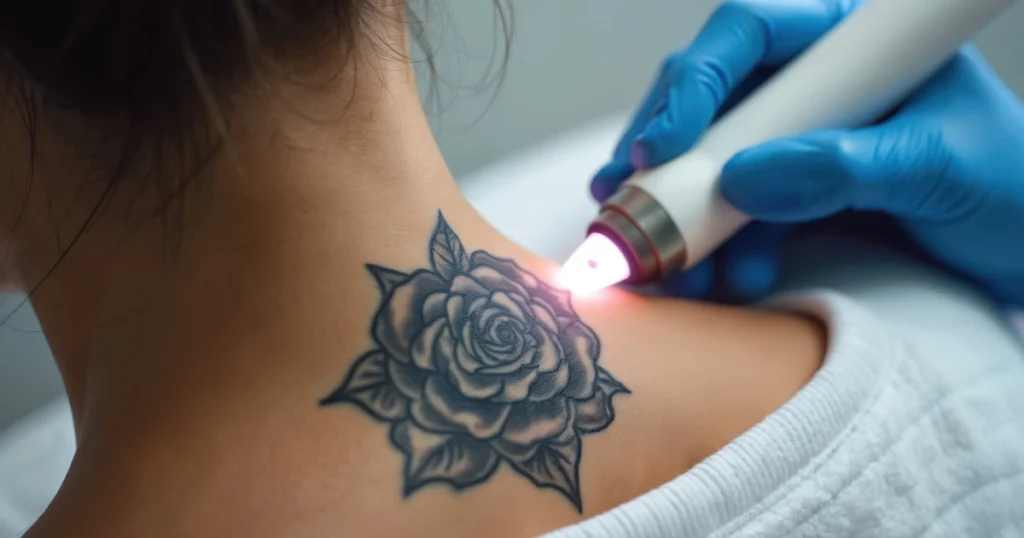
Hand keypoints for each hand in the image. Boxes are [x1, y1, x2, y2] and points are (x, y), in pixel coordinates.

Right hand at [592, 0, 1023, 305]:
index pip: (751, 33)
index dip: (696, 79)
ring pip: (706, 161)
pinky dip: (708, 248)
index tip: (664, 142)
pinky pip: (729, 214)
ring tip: (668, 268)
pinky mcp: (788, 195)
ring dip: (676, 215)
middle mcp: (810, 83)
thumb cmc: (1010, 187)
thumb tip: (743, 177)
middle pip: (708, 97)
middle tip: (625, 203)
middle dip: (661, 154)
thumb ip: (846, 167)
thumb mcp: (940, 167)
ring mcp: (793, 140)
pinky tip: (705, 278)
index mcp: (848, 44)